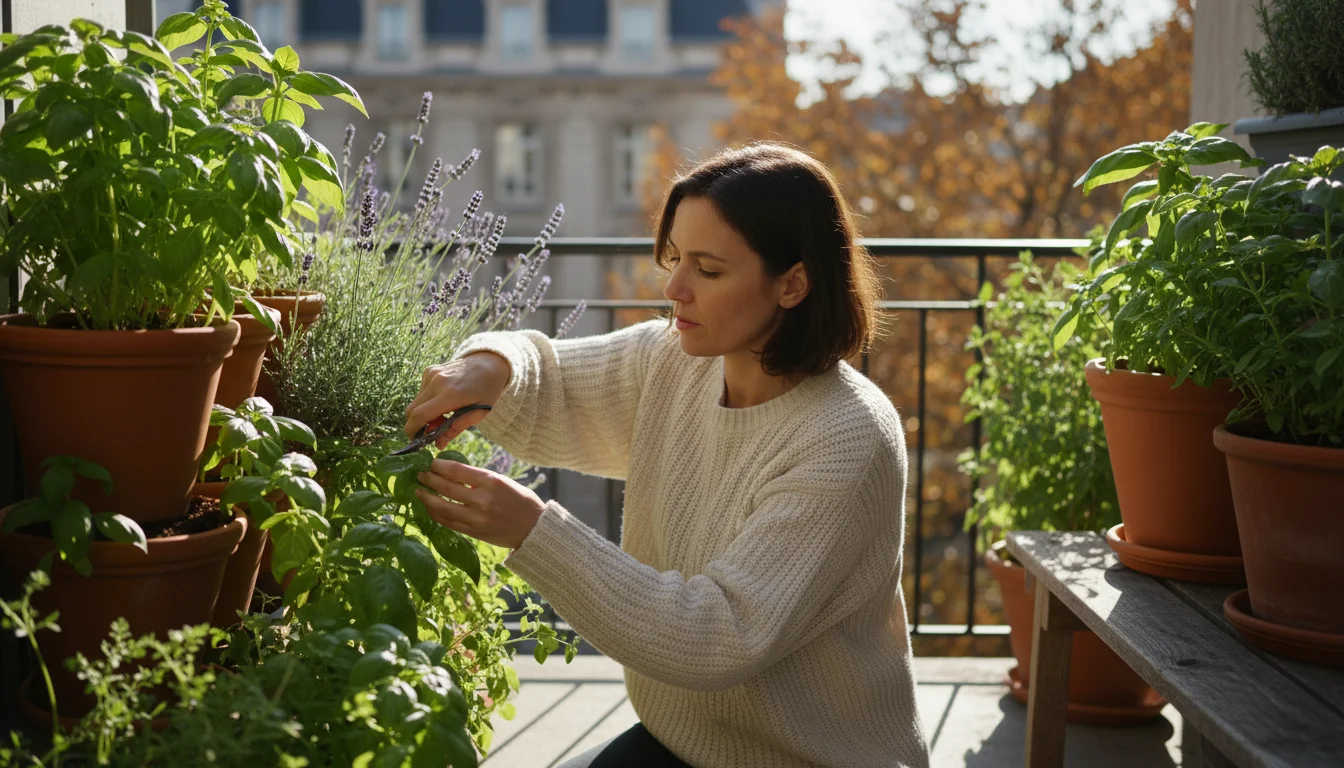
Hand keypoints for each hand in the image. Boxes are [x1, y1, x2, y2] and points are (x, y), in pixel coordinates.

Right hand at [405, 352, 510, 448]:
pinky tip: (444, 399)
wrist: (489, 363)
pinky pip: (421, 392)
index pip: (419, 416)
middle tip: (434, 429)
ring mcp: (431, 374)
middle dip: (417, 424)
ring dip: (424, 412)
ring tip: (444, 414)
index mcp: (450, 395)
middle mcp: (436, 382)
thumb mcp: (478, 414)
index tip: (416, 441)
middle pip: (411, 410)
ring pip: (416, 402)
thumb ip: (456, 429)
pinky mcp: (430, 370)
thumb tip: (438, 445)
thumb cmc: (487, 391)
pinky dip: (427, 401)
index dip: (412, 431)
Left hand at [416, 458, 544, 549]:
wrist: (535, 528)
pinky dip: (437, 515)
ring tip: (418, 492)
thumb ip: (480, 479)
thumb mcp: (503, 482)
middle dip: (429, 479)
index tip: (431, 463)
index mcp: (491, 482)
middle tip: (419, 475)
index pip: (457, 471)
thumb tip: (453, 473)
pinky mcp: (475, 532)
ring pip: (444, 507)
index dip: (439, 466)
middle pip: (447, 488)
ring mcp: (477, 518)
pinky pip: (450, 523)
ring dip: (427, 499)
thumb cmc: (521, 501)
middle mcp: (483, 499)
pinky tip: (430, 508)